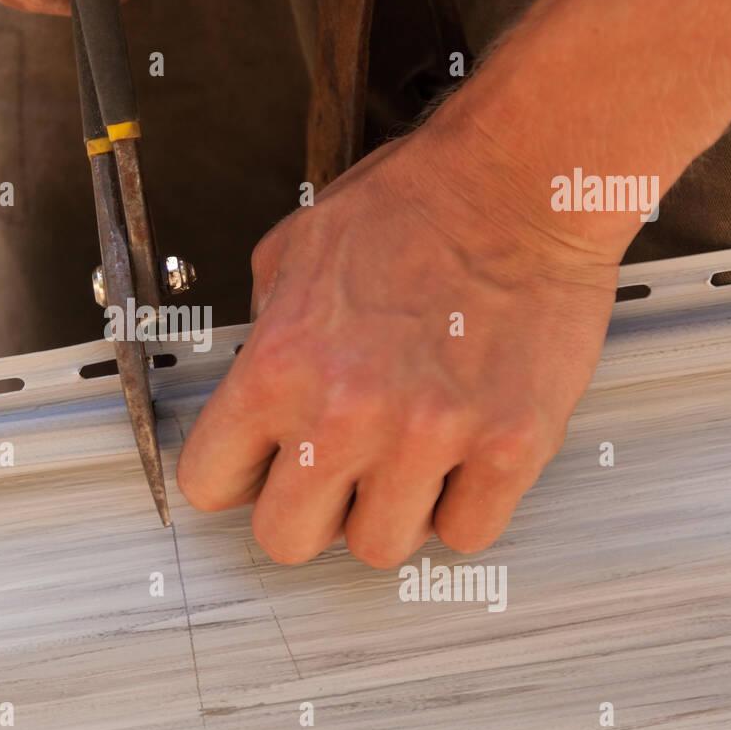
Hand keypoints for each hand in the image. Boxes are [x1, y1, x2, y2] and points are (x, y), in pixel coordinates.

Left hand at [177, 122, 624, 566]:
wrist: (520, 180)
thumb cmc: (415, 202)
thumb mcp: (296, 249)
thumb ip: (265, 329)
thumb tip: (259, 384)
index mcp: (281, 366)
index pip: (210, 483)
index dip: (235, 478)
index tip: (259, 470)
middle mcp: (345, 414)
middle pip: (285, 539)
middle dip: (304, 512)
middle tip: (333, 477)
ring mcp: (429, 439)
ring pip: (378, 549)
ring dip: (387, 511)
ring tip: (406, 459)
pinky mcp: (508, 448)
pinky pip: (466, 535)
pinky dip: (461, 507)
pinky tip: (462, 461)